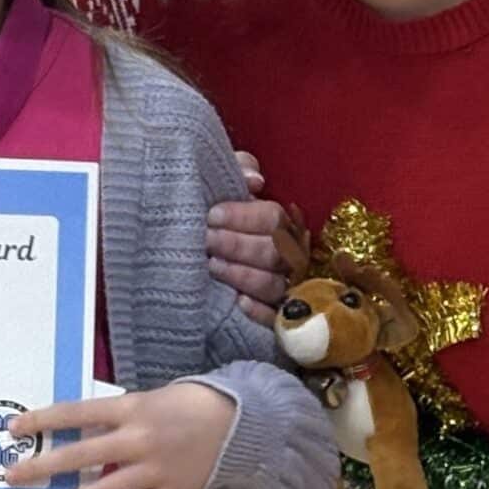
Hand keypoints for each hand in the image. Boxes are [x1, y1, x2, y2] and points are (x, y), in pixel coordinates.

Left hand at [7, 382, 234, 488]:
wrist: (235, 426)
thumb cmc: (183, 405)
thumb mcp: (145, 398)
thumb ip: (113, 415)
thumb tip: (74, 429)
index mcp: (130, 408)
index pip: (78, 413)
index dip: (45, 420)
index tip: (15, 428)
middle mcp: (138, 439)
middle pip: (81, 455)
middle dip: (43, 466)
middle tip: (11, 476)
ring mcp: (152, 470)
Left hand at [205, 153, 296, 325]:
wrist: (201, 249)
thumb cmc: (216, 214)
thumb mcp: (225, 183)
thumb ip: (239, 169)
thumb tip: (255, 181)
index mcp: (279, 222)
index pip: (273, 218)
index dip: (244, 216)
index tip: (212, 215)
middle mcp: (287, 254)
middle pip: (275, 251)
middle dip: (238, 245)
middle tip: (207, 240)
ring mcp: (284, 287)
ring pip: (274, 285)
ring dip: (243, 275)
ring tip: (212, 266)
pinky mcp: (276, 317)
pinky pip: (276, 319)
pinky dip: (259, 312)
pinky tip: (238, 302)